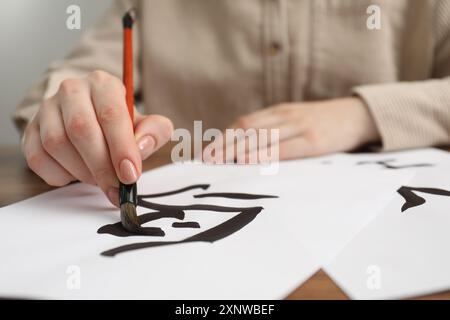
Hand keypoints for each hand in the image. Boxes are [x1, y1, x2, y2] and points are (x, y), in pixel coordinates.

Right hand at [22, 70, 172, 205]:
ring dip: (82, 172)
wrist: (93, 121)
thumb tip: (141, 146)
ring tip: (100, 180)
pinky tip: (77, 174)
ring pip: (57, 144)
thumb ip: (155, 132)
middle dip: (102, 167)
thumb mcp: (146, 125)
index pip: (111, 114)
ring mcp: (47, 109)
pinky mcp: (30, 130)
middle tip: (116, 189)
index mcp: (103, 84)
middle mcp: (72, 90)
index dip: (121, 148)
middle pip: (81, 130)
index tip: (130, 174)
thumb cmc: (121, 126)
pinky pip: (38, 159)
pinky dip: (60, 175)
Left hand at [204, 97, 379, 162]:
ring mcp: (300, 126)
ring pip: (261, 137)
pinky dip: (263, 155)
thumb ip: (274, 130)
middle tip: (204, 161)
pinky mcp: (314, 140)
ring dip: (236, 150)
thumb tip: (244, 151)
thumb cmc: (321, 123)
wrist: (358, 116)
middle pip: (247, 129)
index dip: (223, 137)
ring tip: (218, 163)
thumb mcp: (295, 121)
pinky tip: (248, 162)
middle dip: (223, 146)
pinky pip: (284, 148)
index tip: (206, 152)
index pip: (243, 123)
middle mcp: (285, 116)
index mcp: (278, 112)